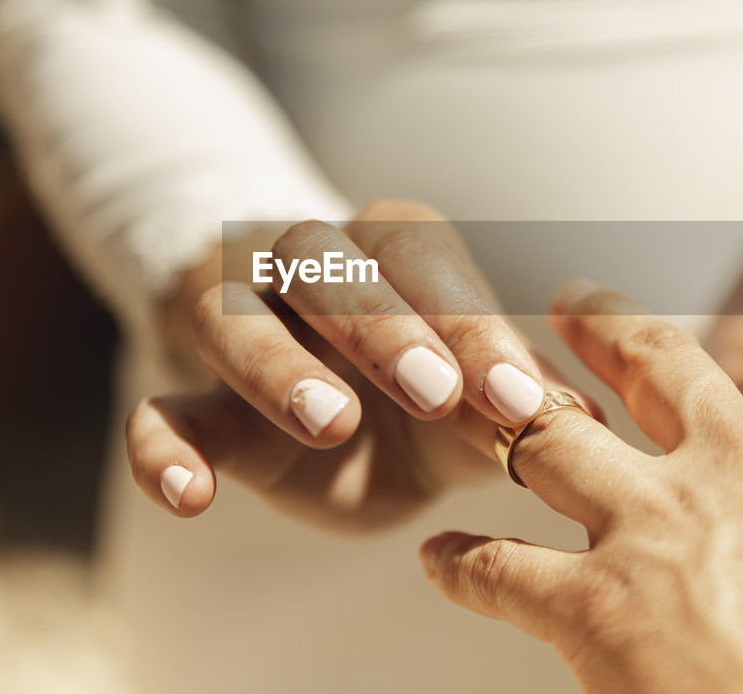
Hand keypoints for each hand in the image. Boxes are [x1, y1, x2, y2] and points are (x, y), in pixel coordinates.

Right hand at [126, 200, 587, 528]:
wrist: (342, 417)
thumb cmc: (423, 392)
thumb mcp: (474, 393)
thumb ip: (514, 399)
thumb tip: (585, 420)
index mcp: (389, 249)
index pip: (421, 258)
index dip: (468, 322)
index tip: (516, 399)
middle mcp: (306, 266)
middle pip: (323, 265)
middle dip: (380, 326)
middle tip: (434, 394)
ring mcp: (241, 327)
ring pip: (231, 320)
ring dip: (276, 368)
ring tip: (331, 424)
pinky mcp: (197, 401)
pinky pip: (157, 410)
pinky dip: (160, 447)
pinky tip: (190, 494)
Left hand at [420, 281, 742, 693]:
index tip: (728, 433)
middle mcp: (733, 465)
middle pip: (652, 367)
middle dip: (605, 327)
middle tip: (575, 303)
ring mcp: (656, 526)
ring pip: (556, 441)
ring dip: (514, 422)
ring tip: (483, 408)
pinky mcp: (595, 604)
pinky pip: (502, 569)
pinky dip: (464, 564)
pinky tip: (438, 560)